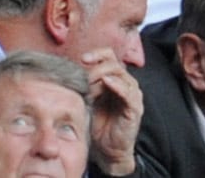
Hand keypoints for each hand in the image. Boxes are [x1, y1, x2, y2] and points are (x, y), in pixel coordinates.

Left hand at [81, 48, 142, 174]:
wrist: (108, 150)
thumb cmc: (98, 125)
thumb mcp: (88, 101)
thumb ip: (85, 85)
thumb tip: (69, 72)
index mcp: (115, 80)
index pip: (110, 57)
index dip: (97, 54)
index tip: (82, 59)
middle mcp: (126, 84)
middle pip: (114, 63)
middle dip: (97, 66)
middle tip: (83, 74)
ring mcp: (132, 95)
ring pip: (121, 74)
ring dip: (103, 74)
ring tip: (90, 80)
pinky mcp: (135, 108)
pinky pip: (128, 92)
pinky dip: (118, 85)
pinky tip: (107, 83)